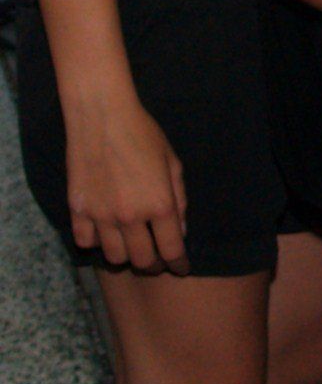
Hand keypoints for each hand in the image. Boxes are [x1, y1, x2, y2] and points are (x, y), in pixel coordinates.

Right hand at [67, 93, 187, 271]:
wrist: (102, 115)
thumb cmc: (143, 133)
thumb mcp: (172, 162)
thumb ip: (179, 199)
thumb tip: (180, 230)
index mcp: (160, 204)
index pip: (172, 249)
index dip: (179, 264)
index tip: (181, 268)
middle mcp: (130, 216)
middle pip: (143, 261)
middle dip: (154, 264)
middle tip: (157, 259)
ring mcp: (101, 215)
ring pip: (114, 257)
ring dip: (126, 255)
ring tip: (131, 246)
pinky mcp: (78, 209)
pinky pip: (86, 242)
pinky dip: (96, 242)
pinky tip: (104, 232)